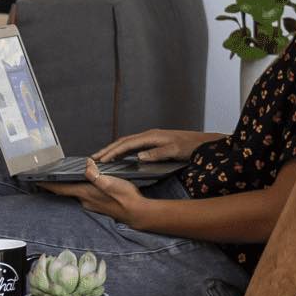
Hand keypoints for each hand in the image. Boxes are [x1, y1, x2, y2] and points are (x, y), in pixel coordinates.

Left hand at [46, 169, 148, 226]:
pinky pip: (85, 195)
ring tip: (67, 176)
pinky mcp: (98, 205)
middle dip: (58, 183)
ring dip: (71, 186)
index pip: (61, 188)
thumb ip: (96, 174)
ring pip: (77, 193)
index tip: (36, 180)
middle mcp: (85, 200)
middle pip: (67, 191)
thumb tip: (87, 163)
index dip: (48, 184)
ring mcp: (92, 204)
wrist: (137, 213)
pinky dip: (81, 188)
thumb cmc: (125, 197)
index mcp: (85, 193)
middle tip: (50, 174)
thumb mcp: (111, 182)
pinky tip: (87, 183)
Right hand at [94, 127, 216, 164]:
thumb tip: (139, 156)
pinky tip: (119, 157)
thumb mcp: (174, 151)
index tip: (101, 159)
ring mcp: (150, 138)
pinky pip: (133, 146)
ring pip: (127, 143)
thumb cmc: (189, 146)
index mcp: (151, 136)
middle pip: (123, 142)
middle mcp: (148, 135)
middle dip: (108, 149)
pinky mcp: (153, 142)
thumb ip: (157, 154)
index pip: (127, 144)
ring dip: (113, 150)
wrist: (201, 143)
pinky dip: (122, 151)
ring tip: (101, 158)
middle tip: (93, 158)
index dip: (113, 151)